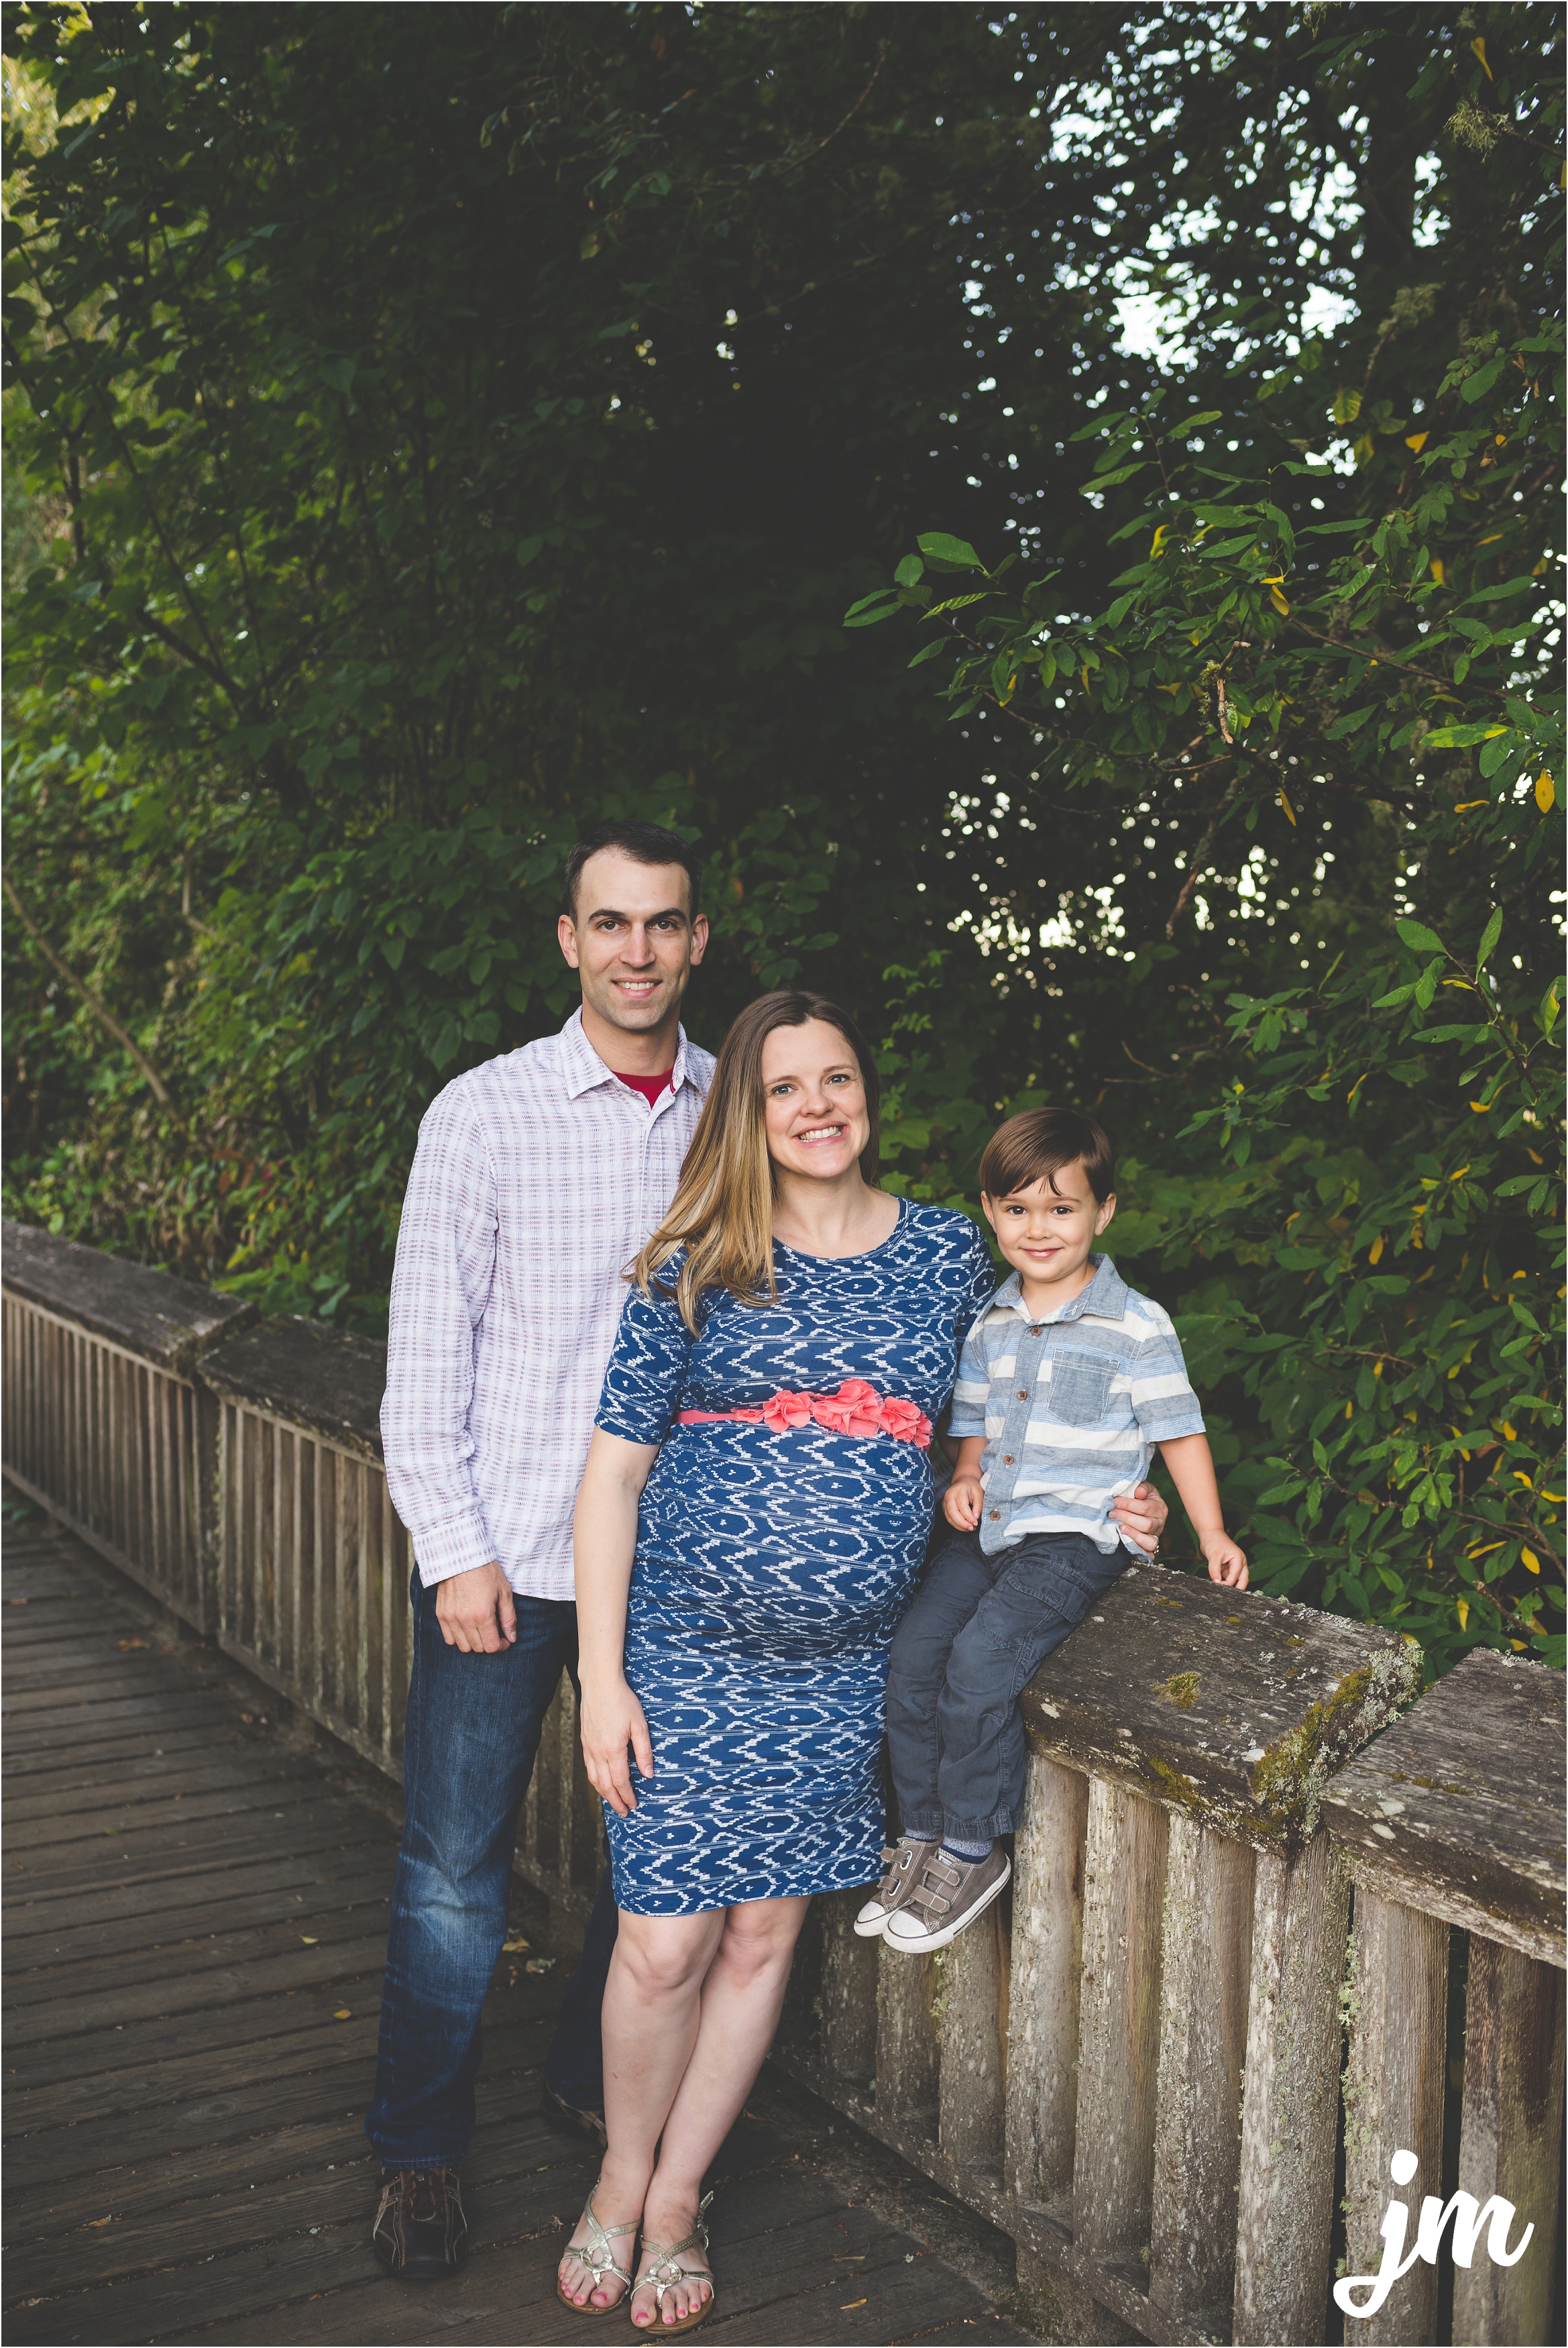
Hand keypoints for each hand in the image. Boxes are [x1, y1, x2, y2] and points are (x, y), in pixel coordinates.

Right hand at [434, 1561, 516, 1653]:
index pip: (491, 1647)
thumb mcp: (504, 1592)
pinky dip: (458, 1637)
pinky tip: (467, 1627)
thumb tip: (512, 1638)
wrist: (461, 1554)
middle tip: (495, 1632)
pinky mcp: (440, 1613)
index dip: (501, 1646)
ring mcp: (450, 1618)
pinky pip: (448, 1638)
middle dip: (489, 1644)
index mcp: (482, 1615)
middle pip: (477, 1648)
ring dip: (474, 1642)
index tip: (505, 1640)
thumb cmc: (486, 1571)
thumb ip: (509, 1617)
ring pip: (462, 1646)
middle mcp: (464, 1620)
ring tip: (481, 1630)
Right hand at [580, 1675, 653, 1816]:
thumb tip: (648, 1774)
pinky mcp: (584, 1741)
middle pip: (604, 1785)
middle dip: (615, 1801)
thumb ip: (644, 1751)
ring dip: (603, 1793)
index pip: (620, 1781)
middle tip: (624, 1812)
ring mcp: (588, 1747)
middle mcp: (597, 1752)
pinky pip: (589, 1767)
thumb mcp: (640, 1724)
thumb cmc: (622, 1700)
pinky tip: (601, 1781)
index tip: (634, 1805)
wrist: (599, 1683)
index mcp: (612, 1750)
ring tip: (613, 1801)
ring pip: (593, 1778)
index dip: (627, 1796)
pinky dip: (595, 1780)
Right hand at [943, 1473, 983, 1530]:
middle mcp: (949, 1496)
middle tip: (972, 1528)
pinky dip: (956, 1525)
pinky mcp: (944, 1507)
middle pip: (953, 1512)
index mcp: (958, 1490)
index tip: (975, 1523)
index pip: (962, 1506)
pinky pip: (949, 1518)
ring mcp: (945, 1502)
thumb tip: (976, 1517)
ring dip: (959, 1526)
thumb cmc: (971, 1487)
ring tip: (969, 1528)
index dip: (969, 1517)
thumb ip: (979, 1505)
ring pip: (949, 1517)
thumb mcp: (979, 1493)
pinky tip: (964, 1526)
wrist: (963, 1482)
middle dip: (962, 1523)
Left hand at [1109, 1481, 1167, 1555]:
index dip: (1128, 1505)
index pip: (1145, 1507)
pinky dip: (1138, 1549)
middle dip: (1127, 1518)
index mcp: (1160, 1507)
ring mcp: (1156, 1536)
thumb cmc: (1141, 1498)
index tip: (1114, 1502)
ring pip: (1149, 1541)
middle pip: (1146, 1524)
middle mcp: (1160, 1523)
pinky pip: (1147, 1552)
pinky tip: (1127, 1542)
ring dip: (1133, 1535)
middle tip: (1112, 1514)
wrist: (1144, 1510)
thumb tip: (1139, 1492)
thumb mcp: (1143, 1488)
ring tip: (1120, 1528)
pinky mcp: (1150, 1546)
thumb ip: (1141, 1487)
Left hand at [1200, 1529, 1248, 1588]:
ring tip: (1223, 1591)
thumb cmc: (1214, 1541)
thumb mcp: (1214, 1556)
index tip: (1219, 1587)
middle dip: (1237, 1588)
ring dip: (1230, 1585)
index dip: (1228, 1583)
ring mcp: (1234, 1565)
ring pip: (1236, 1579)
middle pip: (1243, 1580)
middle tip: (1229, 1596)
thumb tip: (1217, 1582)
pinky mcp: (1228, 1567)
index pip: (1236, 1575)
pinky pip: (1228, 1577)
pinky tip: (1219, 1584)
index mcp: (1239, 1558)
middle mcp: (1239, 1562)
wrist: (1209, 1534)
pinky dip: (1225, 1581)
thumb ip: (1215, 1570)